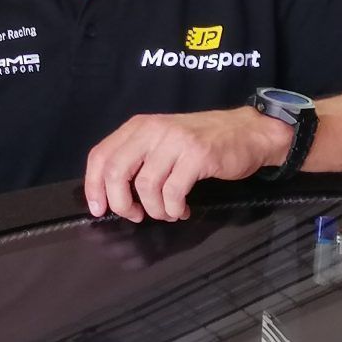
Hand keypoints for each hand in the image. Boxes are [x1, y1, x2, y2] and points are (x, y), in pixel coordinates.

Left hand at [84, 108, 290, 221]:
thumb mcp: (163, 141)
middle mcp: (153, 129)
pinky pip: (173, 192)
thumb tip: (110, 193)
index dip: (93, 186)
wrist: (248, 132)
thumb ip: (138, 158)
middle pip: (116, 171)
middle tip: (135, 215)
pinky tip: (182, 209)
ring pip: (146, 186)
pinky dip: (174, 209)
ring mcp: (176, 141)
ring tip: (167, 212)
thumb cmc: (203, 141)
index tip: (99, 209)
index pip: (101, 155)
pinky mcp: (197, 155)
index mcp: (139, 126)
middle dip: (121, 203)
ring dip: (154, 209)